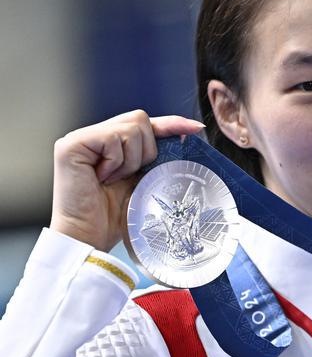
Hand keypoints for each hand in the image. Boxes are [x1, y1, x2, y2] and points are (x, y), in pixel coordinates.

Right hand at [50, 110, 204, 251]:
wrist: (89, 237)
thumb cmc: (114, 215)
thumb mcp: (144, 179)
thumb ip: (157, 155)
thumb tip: (185, 132)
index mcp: (111, 143)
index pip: (145, 123)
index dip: (171, 123)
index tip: (195, 128)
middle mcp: (94, 136)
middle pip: (140, 119)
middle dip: (147, 151)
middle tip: (131, 176)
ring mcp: (80, 138)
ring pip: (131, 128)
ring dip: (132, 160)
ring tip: (113, 180)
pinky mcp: (71, 145)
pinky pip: (113, 138)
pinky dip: (116, 162)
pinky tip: (102, 178)